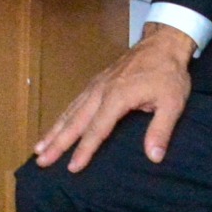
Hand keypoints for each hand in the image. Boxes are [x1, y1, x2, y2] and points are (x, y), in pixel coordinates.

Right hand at [34, 24, 196, 172]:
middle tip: (41, 161)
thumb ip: (161, 130)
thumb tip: (154, 157)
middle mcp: (100, 92)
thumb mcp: (173, 102)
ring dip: (54, 130)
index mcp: (118, 98)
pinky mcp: (96, 82)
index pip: (97, 129)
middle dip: (57, 143)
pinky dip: (62, 116)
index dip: (85, 150)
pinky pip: (74, 102)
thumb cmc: (168, 74)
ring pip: (70, 111)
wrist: (162, 44)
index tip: (72, 168)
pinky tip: (56, 126)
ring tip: (39, 148)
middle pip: (75, 121)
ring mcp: (96, 86)